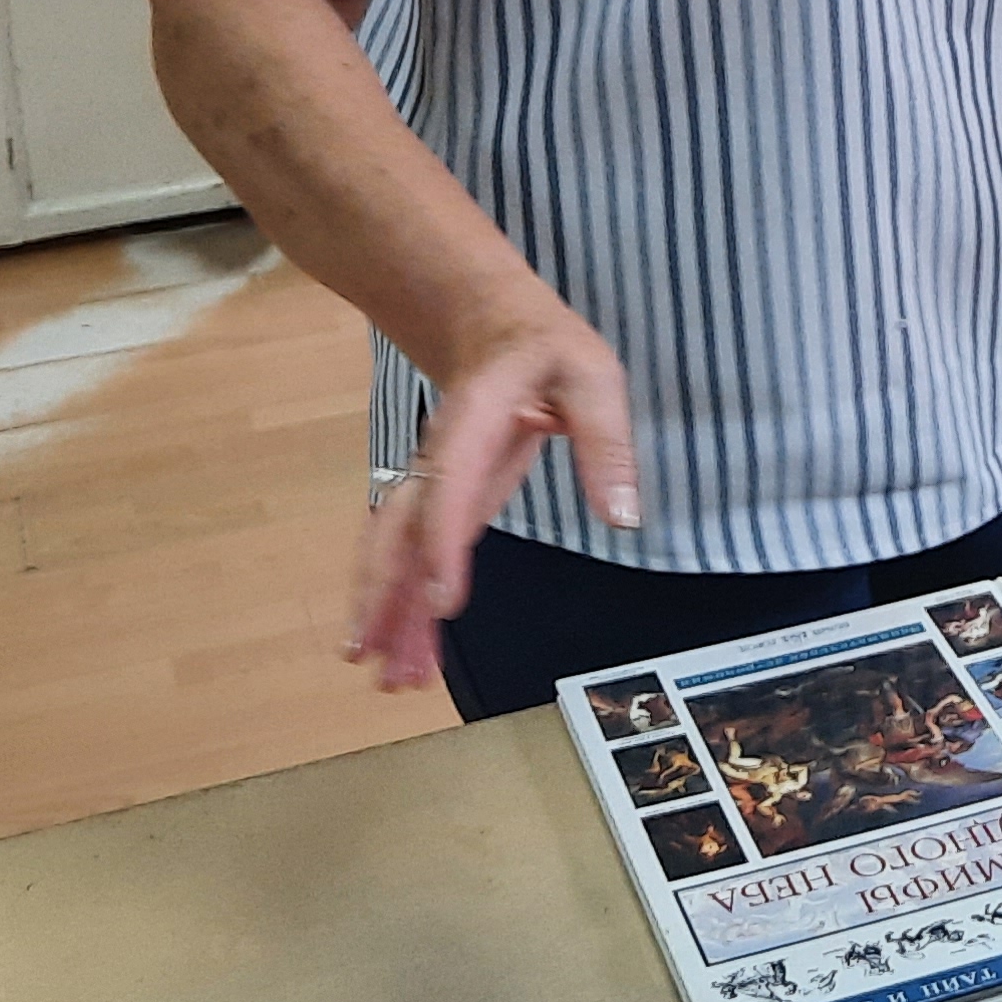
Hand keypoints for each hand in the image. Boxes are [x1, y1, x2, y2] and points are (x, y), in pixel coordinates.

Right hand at [343, 303, 640, 692]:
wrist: (489, 321)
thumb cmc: (546, 349)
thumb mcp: (592, 376)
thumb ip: (604, 442)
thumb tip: (622, 515)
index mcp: (473, 422)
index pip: (453, 487)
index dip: (444, 544)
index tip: (442, 603)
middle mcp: (438, 460)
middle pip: (401, 531)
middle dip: (386, 597)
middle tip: (378, 662)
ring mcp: (432, 483)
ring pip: (397, 552)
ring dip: (389, 613)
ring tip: (388, 680)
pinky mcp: (440, 502)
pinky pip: (413, 556)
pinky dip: (405, 603)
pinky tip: (407, 651)